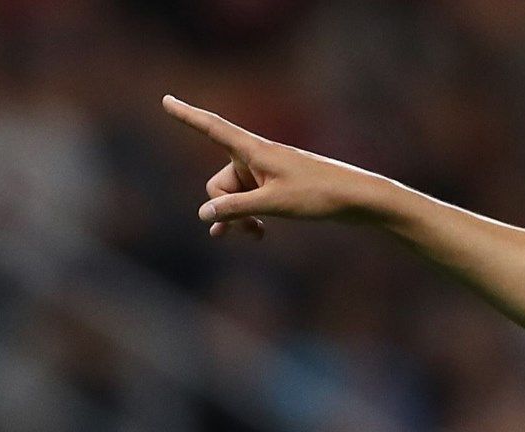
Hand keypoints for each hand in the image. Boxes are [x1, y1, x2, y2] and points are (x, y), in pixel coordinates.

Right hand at [161, 95, 389, 238]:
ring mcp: (267, 173)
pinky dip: (249, 217)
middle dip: (225, 209)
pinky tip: (255, 235)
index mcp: (255, 150)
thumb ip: (236, 208)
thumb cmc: (319, 195)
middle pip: (220, 183)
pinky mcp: (278, 187)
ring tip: (254, 237)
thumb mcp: (274, 204)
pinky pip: (251, 201)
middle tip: (244, 232)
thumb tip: (204, 214)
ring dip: (239, 218)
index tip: (166, 100)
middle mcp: (257, 158)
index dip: (187, 116)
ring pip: (235, 197)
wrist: (359, 199)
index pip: (212, 129)